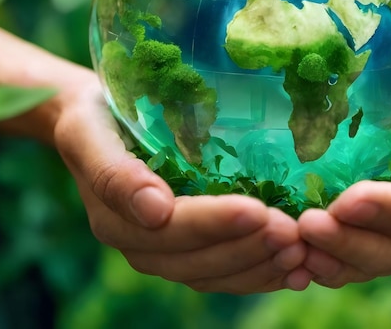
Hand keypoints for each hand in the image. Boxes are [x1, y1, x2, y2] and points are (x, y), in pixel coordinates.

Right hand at [53, 79, 312, 293]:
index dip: (216, 224)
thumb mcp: (89, 133)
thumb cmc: (94, 117)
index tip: (259, 210)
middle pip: (199, 261)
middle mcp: (142, 244)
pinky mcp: (187, 247)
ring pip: (217, 273)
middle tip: (294, 234)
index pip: (173, 231)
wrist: (94, 122)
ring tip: (302, 251)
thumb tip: (155, 211)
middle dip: (249, 248)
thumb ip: (114, 172)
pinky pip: (224, 271)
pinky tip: (295, 268)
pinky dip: (261, 272)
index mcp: (117, 219)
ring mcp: (166, 251)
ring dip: (261, 266)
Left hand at [297, 52, 390, 286]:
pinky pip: (348, 256)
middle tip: (306, 225)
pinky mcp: (372, 231)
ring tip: (293, 244)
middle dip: (347, 241)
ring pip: (364, 262)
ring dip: (328, 256)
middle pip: (388, 250)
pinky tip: (293, 253)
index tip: (347, 201)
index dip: (385, 212)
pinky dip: (321, 260)